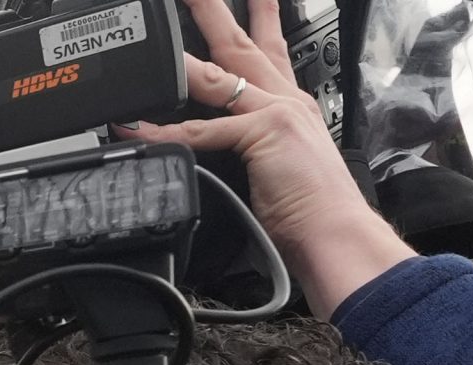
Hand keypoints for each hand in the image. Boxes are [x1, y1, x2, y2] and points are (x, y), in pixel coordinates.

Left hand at [121, 0, 414, 315]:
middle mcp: (285, 100)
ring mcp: (274, 112)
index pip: (270, 50)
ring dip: (181, 56)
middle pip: (244, 43)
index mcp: (292, 105)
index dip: (256, 20)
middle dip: (216, 10)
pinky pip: (200, 131)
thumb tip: (216, 157)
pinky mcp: (263, 134)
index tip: (244, 1)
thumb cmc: (312, 211)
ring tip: (155, 39)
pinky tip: (136, 129)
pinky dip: (163, 133)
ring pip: (218, 72)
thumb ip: (251, 150)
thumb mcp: (277, 167)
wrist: (336, 233)